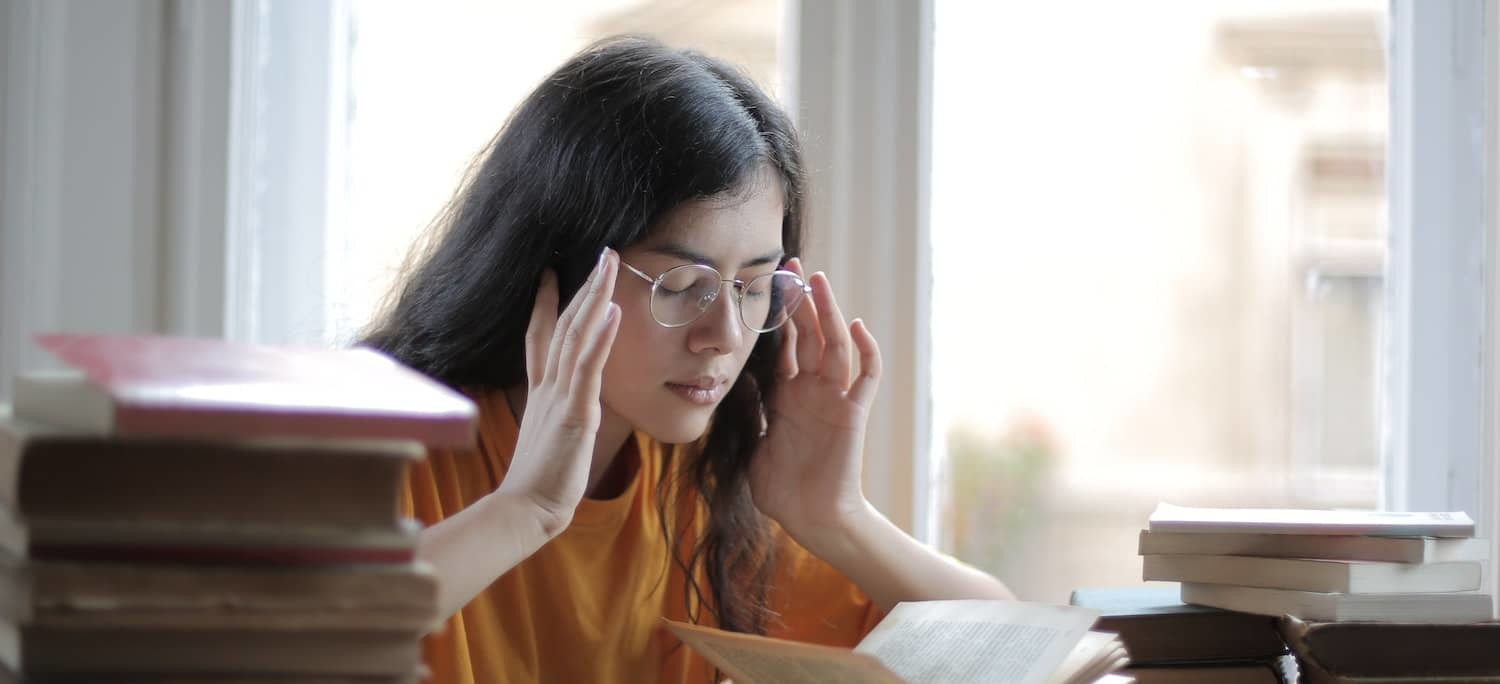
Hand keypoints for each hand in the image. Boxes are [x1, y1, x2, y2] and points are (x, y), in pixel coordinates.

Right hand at [496, 249, 620, 535]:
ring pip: (577, 335)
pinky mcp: (574, 413)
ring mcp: (560, 396)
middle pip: (564, 324)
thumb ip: (556, 417)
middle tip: (601, 252)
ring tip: (609, 264)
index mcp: (541, 391)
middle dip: (584, 286)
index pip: (541, 337)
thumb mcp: (549, 438)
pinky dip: (600, 337)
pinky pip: (588, 368)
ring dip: (594, 297)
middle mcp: (548, 386)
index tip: (551, 273)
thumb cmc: (540, 482)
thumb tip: (566, 412)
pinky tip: (612, 311)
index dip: (546, 303)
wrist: (525, 509)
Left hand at [748, 258, 881, 547]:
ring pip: (834, 346)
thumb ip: (744, 411)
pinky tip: (857, 327)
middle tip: (793, 264)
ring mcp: (834, 399)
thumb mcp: (750, 442)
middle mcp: (812, 390)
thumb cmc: (781, 488)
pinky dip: (866, 351)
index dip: (777, 315)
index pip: (783, 343)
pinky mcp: (853, 415)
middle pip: (810, 334)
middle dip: (802, 300)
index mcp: (786, 394)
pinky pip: (866, 378)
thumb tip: (724, 381)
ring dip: (829, 313)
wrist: (810, 519)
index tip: (765, 283)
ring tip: (819, 281)